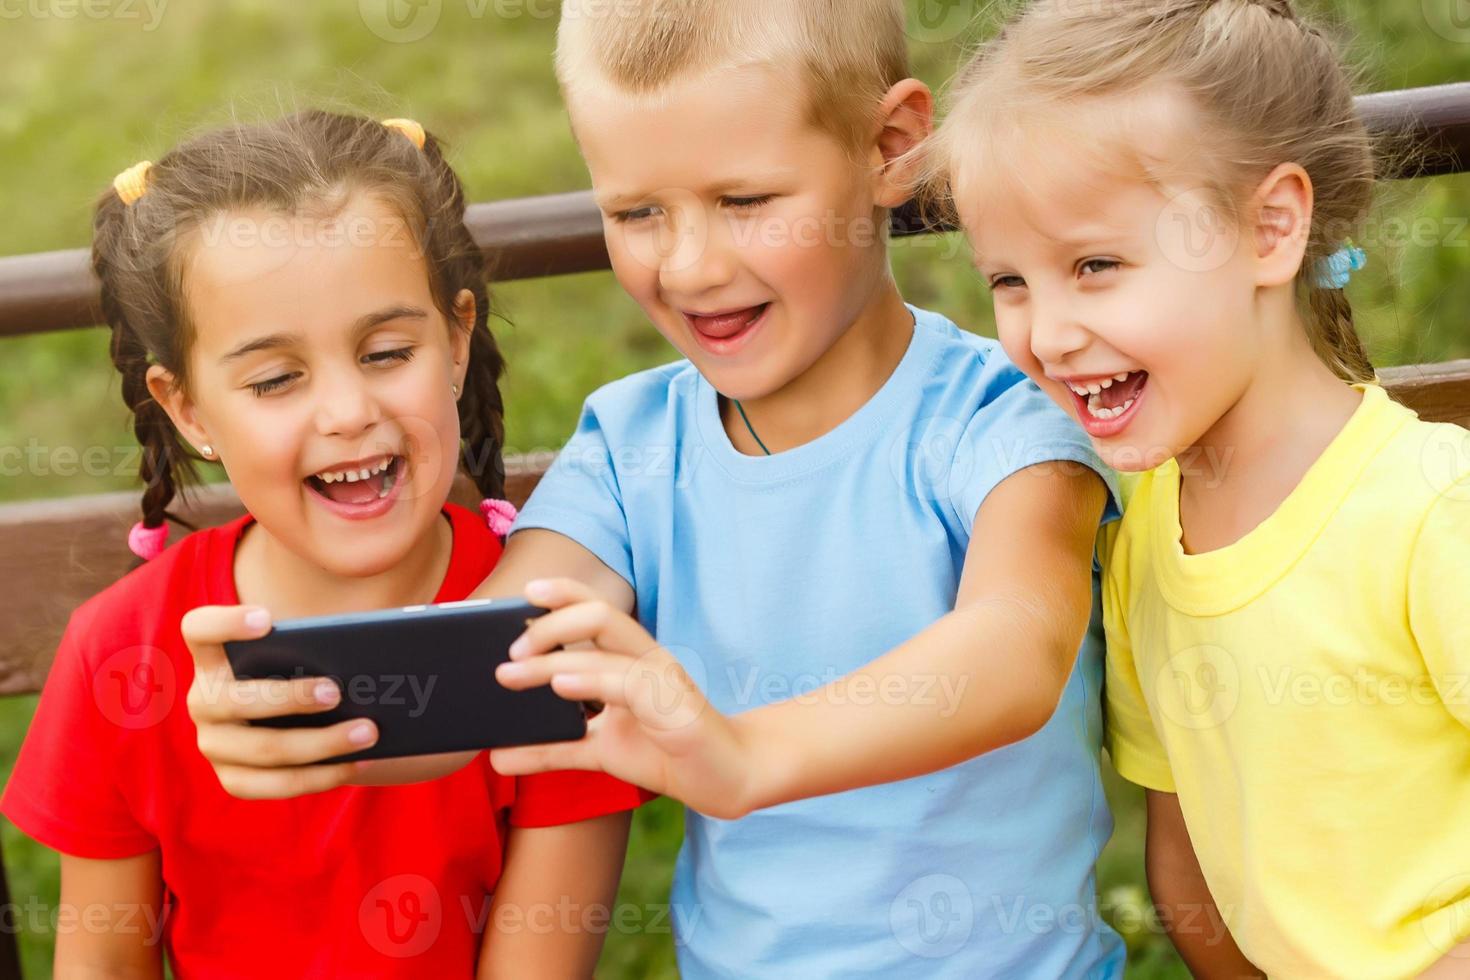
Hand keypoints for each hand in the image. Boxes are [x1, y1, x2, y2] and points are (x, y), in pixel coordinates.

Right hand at [182, 605, 377, 797]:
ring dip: (321, 743)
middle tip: (337, 692)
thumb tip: (367, 645)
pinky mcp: (234, 778)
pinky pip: (276, 784)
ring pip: (265, 749)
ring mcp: (214, 743)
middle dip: (291, 697)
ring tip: (367, 732)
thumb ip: (322, 642)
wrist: (300, 719)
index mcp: (214, 655)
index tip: (266, 619)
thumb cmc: (304, 668)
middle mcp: (204, 699)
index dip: (226, 623)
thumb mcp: (304, 651)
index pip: (198, 628)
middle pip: (237, 700)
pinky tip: (357, 762)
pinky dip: (322, 775)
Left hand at [491, 579, 759, 818]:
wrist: (726, 780)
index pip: (597, 610)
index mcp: (632, 659)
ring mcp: (663, 680)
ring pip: (606, 646)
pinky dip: (589, 681)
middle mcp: (648, 659)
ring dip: (552, 657)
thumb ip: (554, 748)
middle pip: (599, 614)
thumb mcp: (599, 751)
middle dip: (549, 624)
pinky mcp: (673, 708)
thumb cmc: (669, 754)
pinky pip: (627, 684)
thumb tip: (498, 755)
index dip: (562, 595)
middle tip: (508, 650)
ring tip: (511, 671)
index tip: (524, 593)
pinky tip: (559, 686)